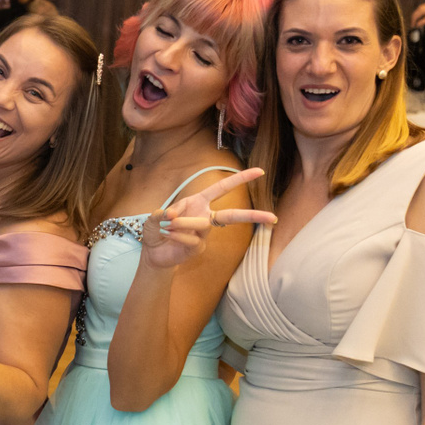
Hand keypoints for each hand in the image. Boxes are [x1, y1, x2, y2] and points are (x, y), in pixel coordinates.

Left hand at [141, 167, 274, 268]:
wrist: (152, 252)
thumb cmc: (156, 229)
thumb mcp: (155, 216)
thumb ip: (163, 212)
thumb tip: (172, 215)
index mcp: (199, 202)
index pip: (222, 188)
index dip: (239, 179)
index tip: (259, 172)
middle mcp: (205, 217)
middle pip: (232, 215)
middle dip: (252, 215)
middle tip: (272, 217)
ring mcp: (204, 234)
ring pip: (202, 225)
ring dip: (183, 223)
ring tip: (167, 225)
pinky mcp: (198, 248)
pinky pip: (192, 239)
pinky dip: (177, 235)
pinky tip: (167, 235)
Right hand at [409, 0, 424, 27]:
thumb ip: (423, 22)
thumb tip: (417, 25)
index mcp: (421, 11)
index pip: (414, 18)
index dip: (413, 23)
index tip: (413, 27)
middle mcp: (419, 8)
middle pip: (413, 15)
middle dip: (413, 20)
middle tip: (414, 26)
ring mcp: (420, 6)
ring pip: (415, 13)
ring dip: (414, 18)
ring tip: (416, 23)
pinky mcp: (422, 6)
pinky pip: (417, 11)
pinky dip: (417, 15)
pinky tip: (419, 18)